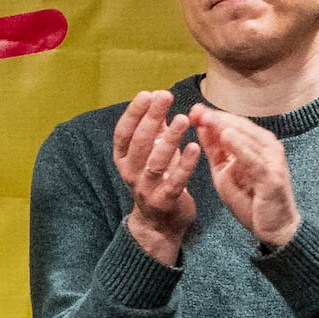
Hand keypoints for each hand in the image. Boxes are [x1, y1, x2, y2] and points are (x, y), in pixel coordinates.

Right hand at [109, 90, 201, 266]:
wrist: (159, 223)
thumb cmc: (157, 179)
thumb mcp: (151, 152)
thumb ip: (155, 128)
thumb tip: (159, 95)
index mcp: (123, 159)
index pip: (123, 133)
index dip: (133, 113)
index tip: (147, 94)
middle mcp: (130, 173)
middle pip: (139, 143)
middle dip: (152, 118)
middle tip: (165, 96)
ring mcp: (146, 189)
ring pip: (156, 161)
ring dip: (169, 139)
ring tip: (184, 119)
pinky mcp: (165, 201)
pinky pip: (175, 181)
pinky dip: (185, 164)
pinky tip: (195, 147)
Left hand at [184, 105, 299, 250]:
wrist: (274, 228)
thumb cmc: (250, 199)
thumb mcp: (224, 171)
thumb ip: (215, 149)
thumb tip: (200, 125)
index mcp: (257, 144)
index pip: (233, 124)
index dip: (213, 116)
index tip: (193, 109)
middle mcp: (268, 147)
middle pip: (240, 126)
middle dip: (216, 118)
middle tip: (196, 110)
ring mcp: (272, 160)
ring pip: (247, 138)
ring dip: (226, 126)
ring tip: (206, 118)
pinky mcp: (272, 176)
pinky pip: (254, 159)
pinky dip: (240, 147)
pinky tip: (226, 136)